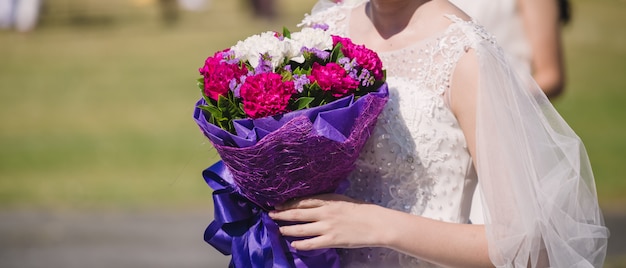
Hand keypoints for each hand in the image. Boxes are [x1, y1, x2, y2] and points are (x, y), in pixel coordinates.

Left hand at [268, 193, 387, 250]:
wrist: (375, 223)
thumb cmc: (359, 209)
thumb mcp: (341, 199)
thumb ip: (325, 201)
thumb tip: (309, 202)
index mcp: (327, 200)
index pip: (302, 201)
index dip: (287, 203)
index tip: (277, 205)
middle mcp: (324, 213)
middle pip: (297, 213)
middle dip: (281, 214)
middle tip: (270, 215)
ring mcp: (326, 227)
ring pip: (301, 229)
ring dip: (287, 229)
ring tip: (278, 229)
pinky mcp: (331, 240)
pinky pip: (311, 243)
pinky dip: (300, 244)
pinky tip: (293, 244)